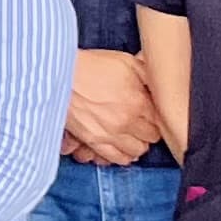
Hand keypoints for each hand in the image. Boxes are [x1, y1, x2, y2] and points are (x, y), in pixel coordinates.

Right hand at [63, 51, 165, 165]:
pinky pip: (116, 158)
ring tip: (132, 134)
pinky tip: (121, 146)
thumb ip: (147, 74)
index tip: (151, 112)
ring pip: (137, 151)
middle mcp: (126, 121)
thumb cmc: (89, 66)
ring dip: (137, 143)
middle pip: (151, 137)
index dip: (157, 115)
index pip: (160, 120)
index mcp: (138, 101)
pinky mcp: (94, 141)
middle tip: (142, 122)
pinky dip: (122, 155)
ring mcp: (110, 133)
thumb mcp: (125, 62)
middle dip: (149, 129)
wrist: (59, 75)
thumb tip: (161, 84)